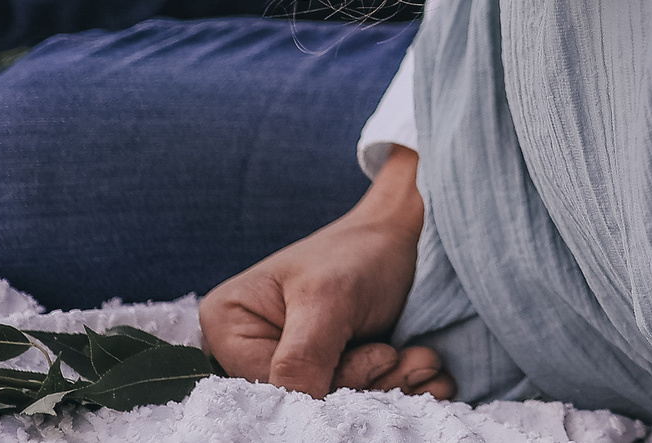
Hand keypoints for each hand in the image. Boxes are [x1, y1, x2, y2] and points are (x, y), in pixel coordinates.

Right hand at [198, 146, 454, 401]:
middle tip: (402, 355)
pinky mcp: (328, 370)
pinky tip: (423, 368)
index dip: (324, 383)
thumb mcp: (329, 298)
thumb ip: (302, 358)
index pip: (267, 386)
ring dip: (390, 387)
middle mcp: (251, 348)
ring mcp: (291, 362)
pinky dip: (399, 389)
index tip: (378, 353)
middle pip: (302, 399)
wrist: (406, 234)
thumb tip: (297, 416)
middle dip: (364, 385)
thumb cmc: (361, 252)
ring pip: (335, 405)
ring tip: (420, 357)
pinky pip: (359, 401)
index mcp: (228, 324)